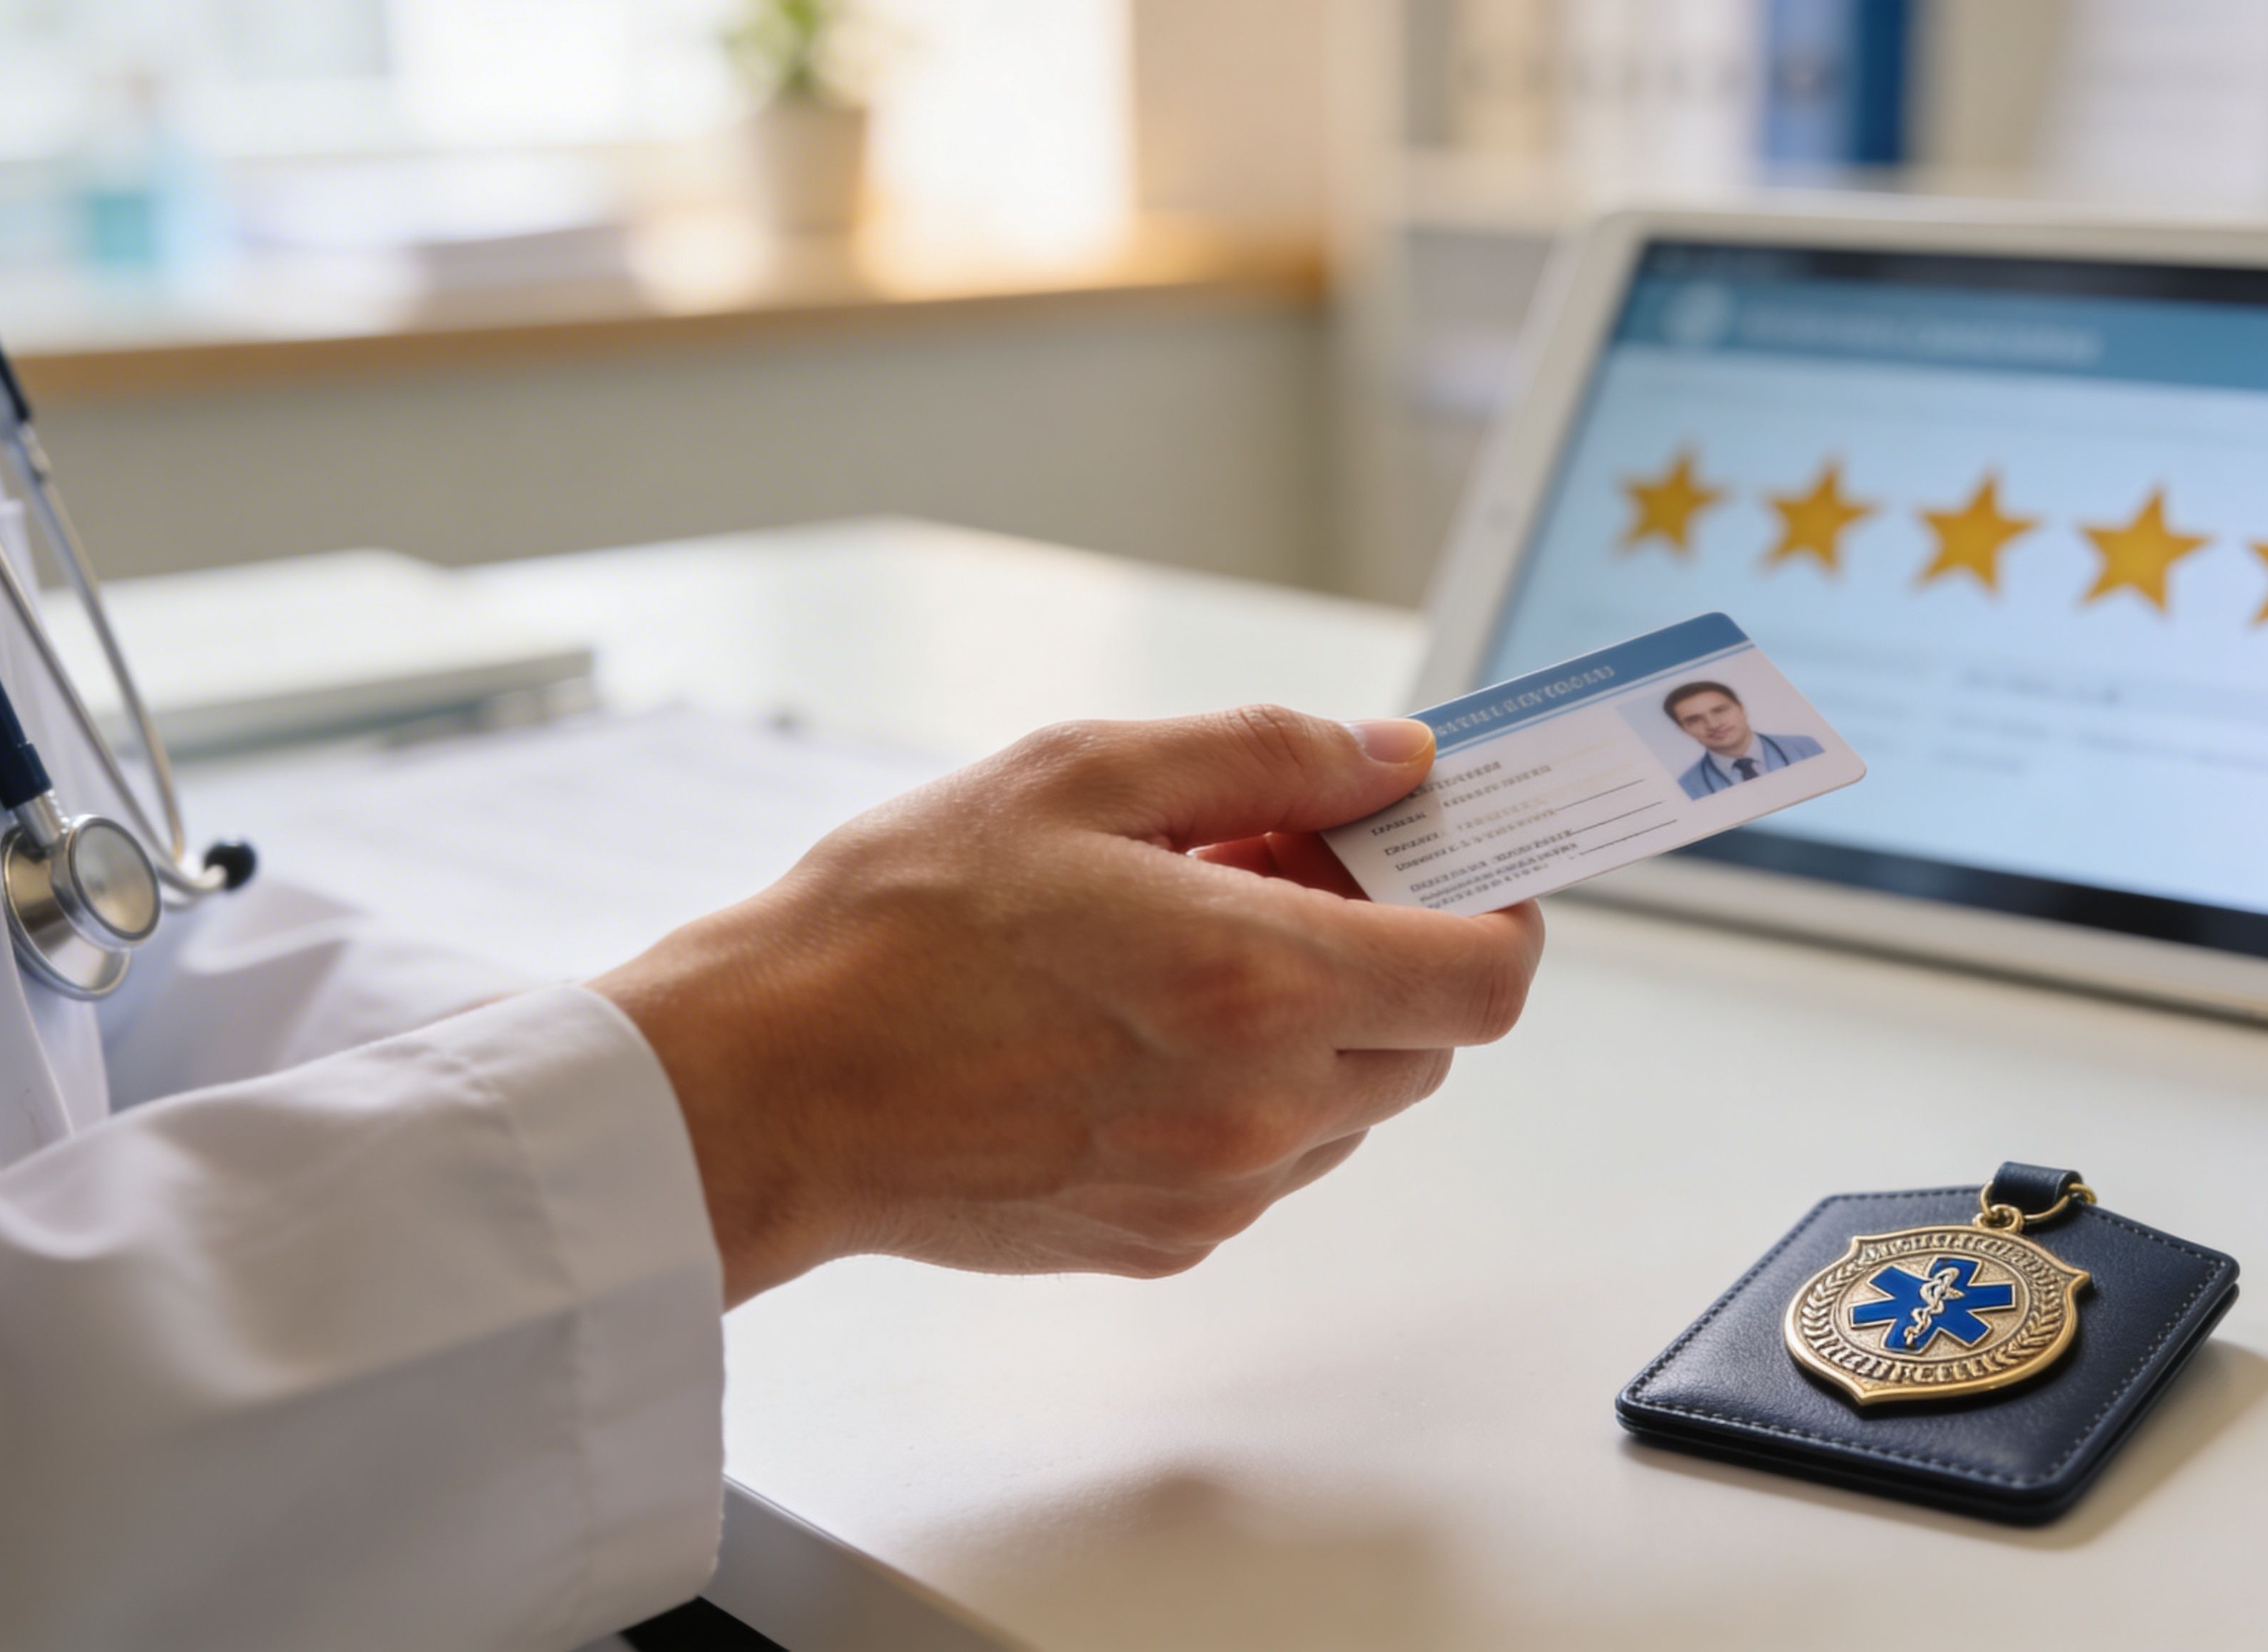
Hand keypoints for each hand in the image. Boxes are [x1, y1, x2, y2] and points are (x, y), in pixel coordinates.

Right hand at [590, 707, 1544, 1304]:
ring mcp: (1216, 1191)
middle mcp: (1259, 1109)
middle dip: (1391, 955)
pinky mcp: (1162, 1242)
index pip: (1486, 977)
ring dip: (1319, 1027)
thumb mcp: (1081, 777)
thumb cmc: (893, 928)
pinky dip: (1247, 1093)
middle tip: (1285, 877)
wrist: (765, 1085)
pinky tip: (1137, 1029)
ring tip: (1187, 948)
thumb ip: (1267, 757)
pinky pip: (1267, 1163)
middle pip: (1431, 1042)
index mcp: (1260, 985)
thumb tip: (1388, 757)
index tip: (1466, 868)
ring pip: (1352, 1107)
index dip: (1502, 915)